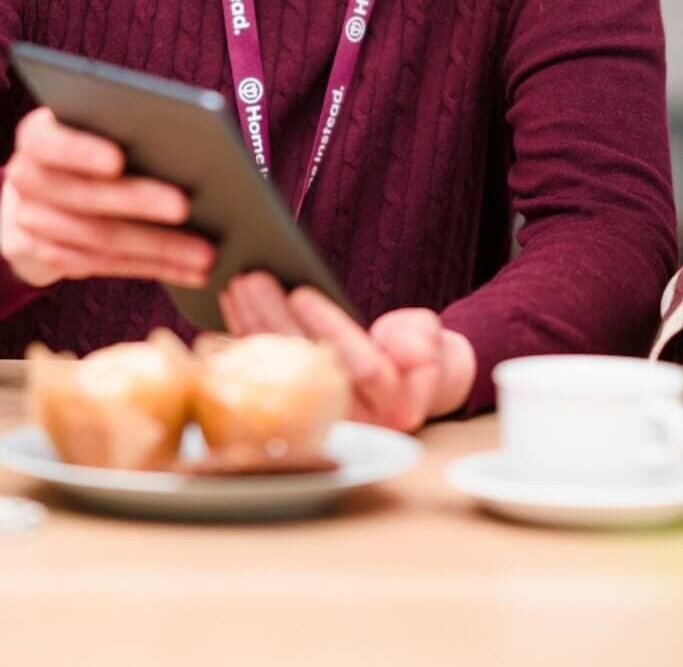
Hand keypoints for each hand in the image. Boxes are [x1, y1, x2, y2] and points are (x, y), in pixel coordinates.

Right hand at [1, 106, 214, 288]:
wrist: (45, 188)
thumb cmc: (93, 144)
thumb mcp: (98, 128)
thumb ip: (127, 130)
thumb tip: (188, 143)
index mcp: (38, 138)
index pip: (51, 142)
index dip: (82, 152)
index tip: (117, 161)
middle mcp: (28, 179)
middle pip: (85, 196)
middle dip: (139, 203)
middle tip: (185, 207)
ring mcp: (33, 222)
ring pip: (101, 240)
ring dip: (159, 248)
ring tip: (206, 252)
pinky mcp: (51, 256)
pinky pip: (107, 266)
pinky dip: (155, 268)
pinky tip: (192, 270)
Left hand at [220, 271, 476, 431]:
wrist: (408, 388)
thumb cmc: (420, 357)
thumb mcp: (431, 341)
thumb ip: (422, 340)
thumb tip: (399, 345)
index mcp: (396, 407)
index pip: (362, 367)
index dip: (329, 327)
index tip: (301, 292)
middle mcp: (355, 424)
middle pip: (307, 369)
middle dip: (276, 320)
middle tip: (253, 279)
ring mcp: (321, 423)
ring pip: (278, 375)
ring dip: (253, 327)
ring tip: (237, 286)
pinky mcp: (294, 414)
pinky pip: (264, 380)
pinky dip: (245, 343)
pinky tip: (231, 313)